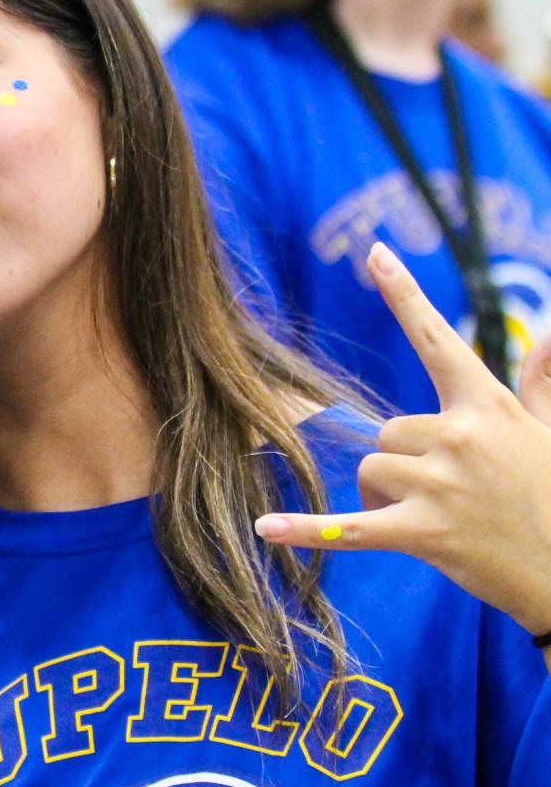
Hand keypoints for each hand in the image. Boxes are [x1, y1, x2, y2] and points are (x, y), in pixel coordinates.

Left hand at [255, 242, 550, 635]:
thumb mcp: (549, 431)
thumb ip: (540, 383)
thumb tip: (549, 336)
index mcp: (486, 405)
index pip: (437, 340)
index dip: (404, 295)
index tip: (374, 253)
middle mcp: (461, 436)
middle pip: (386, 430)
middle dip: (404, 462)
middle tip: (449, 493)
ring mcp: (441, 485)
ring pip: (371, 469)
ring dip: (386, 496)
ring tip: (437, 519)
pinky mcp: (426, 533)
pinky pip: (350, 528)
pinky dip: (308, 530)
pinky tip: (264, 529)